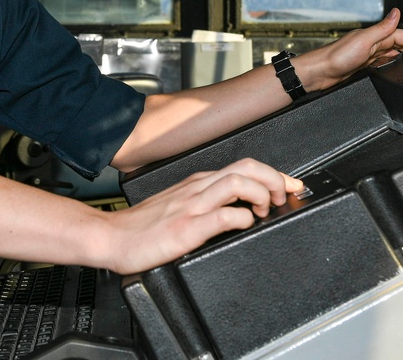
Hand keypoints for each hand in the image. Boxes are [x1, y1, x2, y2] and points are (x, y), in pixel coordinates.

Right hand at [101, 158, 303, 274]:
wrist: (111, 237)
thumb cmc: (141, 227)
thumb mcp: (179, 206)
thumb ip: (206, 204)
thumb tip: (238, 209)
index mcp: (198, 183)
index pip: (244, 167)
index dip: (274, 174)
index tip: (291, 185)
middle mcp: (197, 188)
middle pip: (247, 167)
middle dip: (276, 178)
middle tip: (287, 196)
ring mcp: (191, 206)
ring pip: (238, 182)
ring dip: (263, 193)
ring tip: (268, 209)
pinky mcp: (185, 228)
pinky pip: (222, 215)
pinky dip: (242, 217)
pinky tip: (245, 224)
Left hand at [298, 8, 402, 91]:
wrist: (319, 73)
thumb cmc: (336, 57)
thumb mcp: (363, 41)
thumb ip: (382, 28)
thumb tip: (397, 12)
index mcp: (375, 35)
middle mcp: (374, 44)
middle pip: (401, 45)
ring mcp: (369, 56)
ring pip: (394, 55)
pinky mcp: (364, 67)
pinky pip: (384, 64)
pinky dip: (393, 67)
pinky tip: (395, 72)